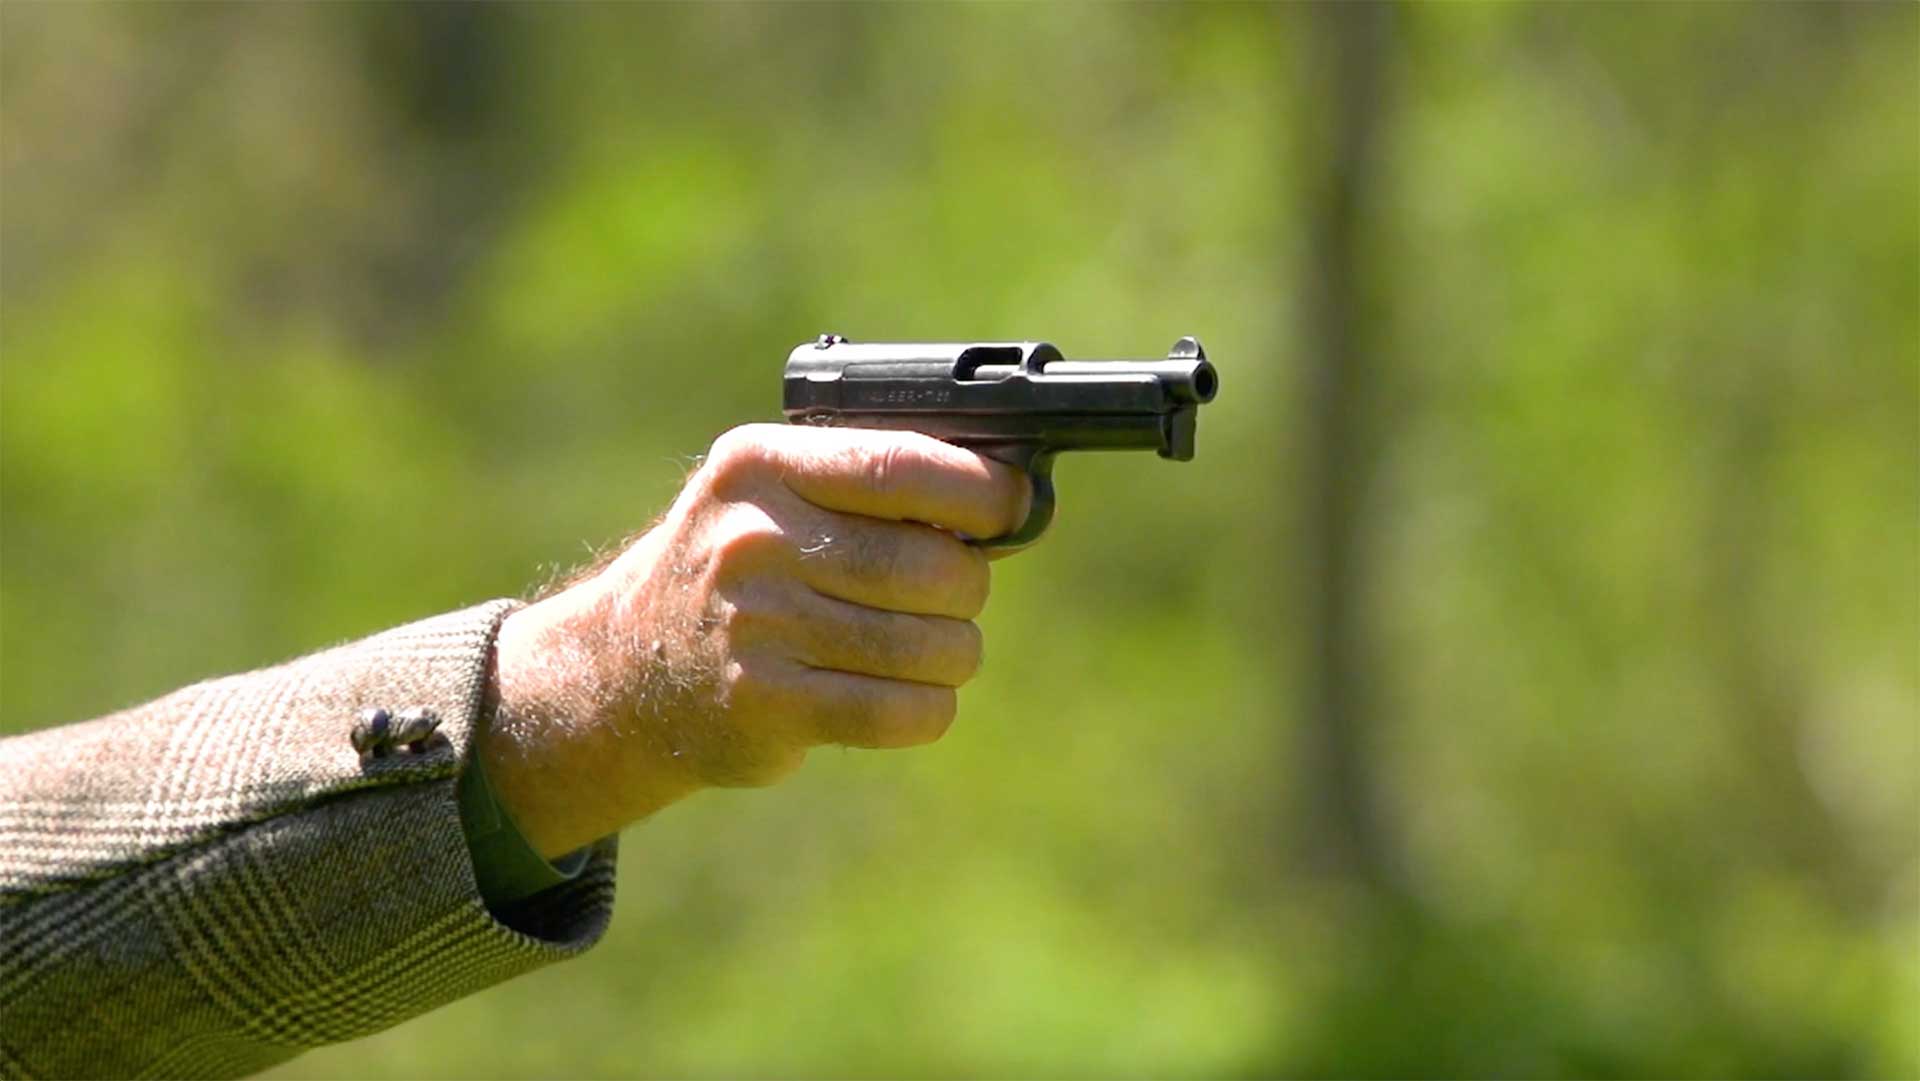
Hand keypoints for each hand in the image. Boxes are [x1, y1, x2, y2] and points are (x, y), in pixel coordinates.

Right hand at [478, 424, 1032, 857]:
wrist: (627, 668)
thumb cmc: (739, 567)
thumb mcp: (771, 493)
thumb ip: (866, 479)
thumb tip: (1006, 495)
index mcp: (761, 467)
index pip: (900, 468)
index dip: (982, 492)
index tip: (1011, 508)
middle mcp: (752, 541)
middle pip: (931, 566)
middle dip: (968, 585)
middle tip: (953, 592)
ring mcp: (755, 626)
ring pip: (928, 643)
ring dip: (955, 651)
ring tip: (933, 646)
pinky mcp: (766, 705)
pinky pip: (900, 710)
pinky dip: (930, 707)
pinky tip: (912, 695)